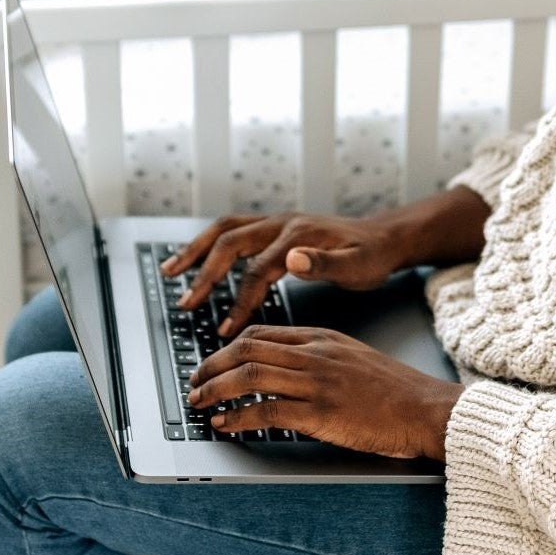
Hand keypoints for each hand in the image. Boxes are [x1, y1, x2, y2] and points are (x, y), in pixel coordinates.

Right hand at [160, 213, 408, 337]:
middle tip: (184, 302)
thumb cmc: (373, 256)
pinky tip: (198, 261)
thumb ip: (326, 265)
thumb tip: (292, 261)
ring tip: (170, 271)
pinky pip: (234, 232)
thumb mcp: (359, 265)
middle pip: (229, 242)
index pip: (256, 269)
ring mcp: (277, 223)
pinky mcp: (275, 228)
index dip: (239, 300)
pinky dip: (211, 245)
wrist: (385, 236)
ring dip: (196, 250)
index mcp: (298, 235)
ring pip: (225, 230)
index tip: (228, 331)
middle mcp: (282, 224)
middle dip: (204, 273)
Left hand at [187, 325, 461, 459]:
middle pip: (248, 349)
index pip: (262, 334)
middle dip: (212, 366)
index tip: (213, 363)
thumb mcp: (352, 357)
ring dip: (216, 390)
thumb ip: (318, 357)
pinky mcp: (321, 413)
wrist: (425, 408)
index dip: (228, 348)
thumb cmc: (394, 390)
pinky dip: (238, 416)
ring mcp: (317, 382)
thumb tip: (282, 369)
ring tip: (200, 402)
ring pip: (250, 375)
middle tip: (196, 382)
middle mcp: (315, 354)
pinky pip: (266, 410)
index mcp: (322, 338)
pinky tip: (225, 423)